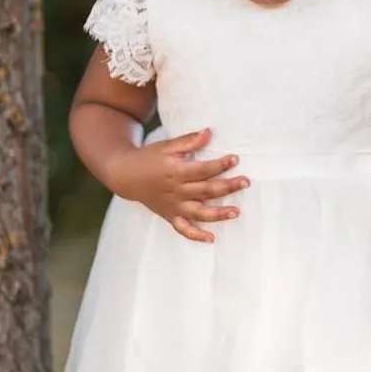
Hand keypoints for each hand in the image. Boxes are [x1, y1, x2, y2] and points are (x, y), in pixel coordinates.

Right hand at [105, 127, 247, 242]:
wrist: (125, 175)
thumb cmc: (149, 158)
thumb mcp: (167, 146)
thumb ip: (189, 141)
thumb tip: (209, 132)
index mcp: (175, 171)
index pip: (203, 170)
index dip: (220, 165)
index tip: (235, 158)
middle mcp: (176, 191)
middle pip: (205, 191)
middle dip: (227, 187)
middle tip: (245, 182)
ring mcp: (173, 206)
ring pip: (198, 213)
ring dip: (218, 214)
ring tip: (236, 212)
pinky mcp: (169, 216)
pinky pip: (183, 229)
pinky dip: (196, 235)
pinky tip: (211, 238)